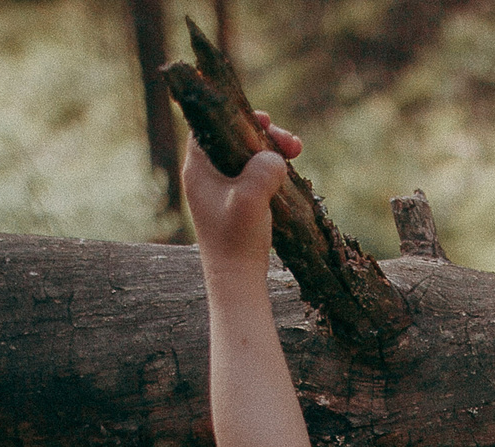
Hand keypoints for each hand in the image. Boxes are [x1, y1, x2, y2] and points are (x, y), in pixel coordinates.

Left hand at [181, 113, 304, 258]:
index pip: (212, 127)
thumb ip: (262, 171)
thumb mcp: (251, 200)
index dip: (237, 118)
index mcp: (199, 169)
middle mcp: (206, 176)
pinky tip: (287, 175)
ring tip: (296, 155)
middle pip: (234, 139)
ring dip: (271, 153)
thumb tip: (275, 157)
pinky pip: (252, 175)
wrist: (237, 280)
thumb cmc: (237, 240)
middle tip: (292, 144)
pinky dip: (270, 171)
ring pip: (246, 157)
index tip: (264, 120)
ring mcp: (220, 190)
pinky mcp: (235, 203)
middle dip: (264, 136)